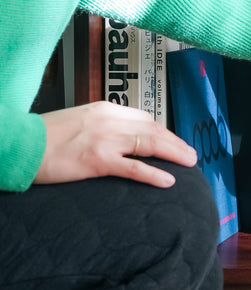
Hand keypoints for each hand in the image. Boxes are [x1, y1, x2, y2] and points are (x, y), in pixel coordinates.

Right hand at [34, 102, 197, 187]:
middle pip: (152, 129)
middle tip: (190, 154)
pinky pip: (133, 167)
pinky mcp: (97, 160)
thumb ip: (102, 124)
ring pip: (149, 144)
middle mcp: (109, 120)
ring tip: (189, 162)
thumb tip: (122, 136)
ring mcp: (104, 139)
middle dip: (174, 141)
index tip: (174, 140)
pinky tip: (168, 180)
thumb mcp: (80, 120)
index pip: (144, 117)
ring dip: (173, 153)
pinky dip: (153, 174)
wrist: (21, 144)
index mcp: (104, 108)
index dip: (163, 130)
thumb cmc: (46, 136)